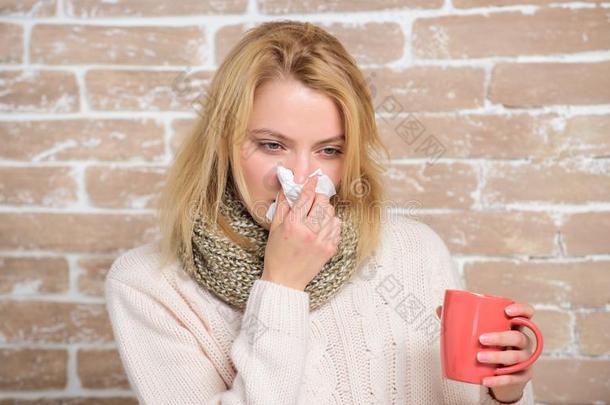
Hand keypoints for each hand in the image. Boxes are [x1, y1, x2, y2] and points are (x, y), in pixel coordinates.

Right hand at [262, 175, 341, 290]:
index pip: (306, 197)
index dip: (310, 185)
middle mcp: (309, 232)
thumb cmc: (276, 255)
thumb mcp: (274, 228)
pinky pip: (337, 228)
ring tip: (317, 214)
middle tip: (315, 197)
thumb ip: (282, 207)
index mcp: (293, 225)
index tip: (314, 179)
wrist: (285, 280)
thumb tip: (288, 189)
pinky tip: (322, 226)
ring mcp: (321, 241)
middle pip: (323, 203)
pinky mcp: (329, 249)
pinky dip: (332, 224)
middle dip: (320, 196)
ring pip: (332, 215)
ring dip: (326, 210)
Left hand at [435, 302, 535, 402]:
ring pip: (517, 357)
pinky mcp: (523, 375)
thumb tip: (439, 309)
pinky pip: (514, 378)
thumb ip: (461, 319)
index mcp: (514, 326)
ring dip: (498, 357)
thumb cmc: (490, 345)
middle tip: (481, 339)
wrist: (499, 371)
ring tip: (479, 357)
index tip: (506, 311)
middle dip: (501, 338)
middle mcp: (523, 341)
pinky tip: (486, 380)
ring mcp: (525, 358)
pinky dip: (500, 380)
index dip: (521, 310)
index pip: (527, 313)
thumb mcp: (480, 331)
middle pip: (519, 337)